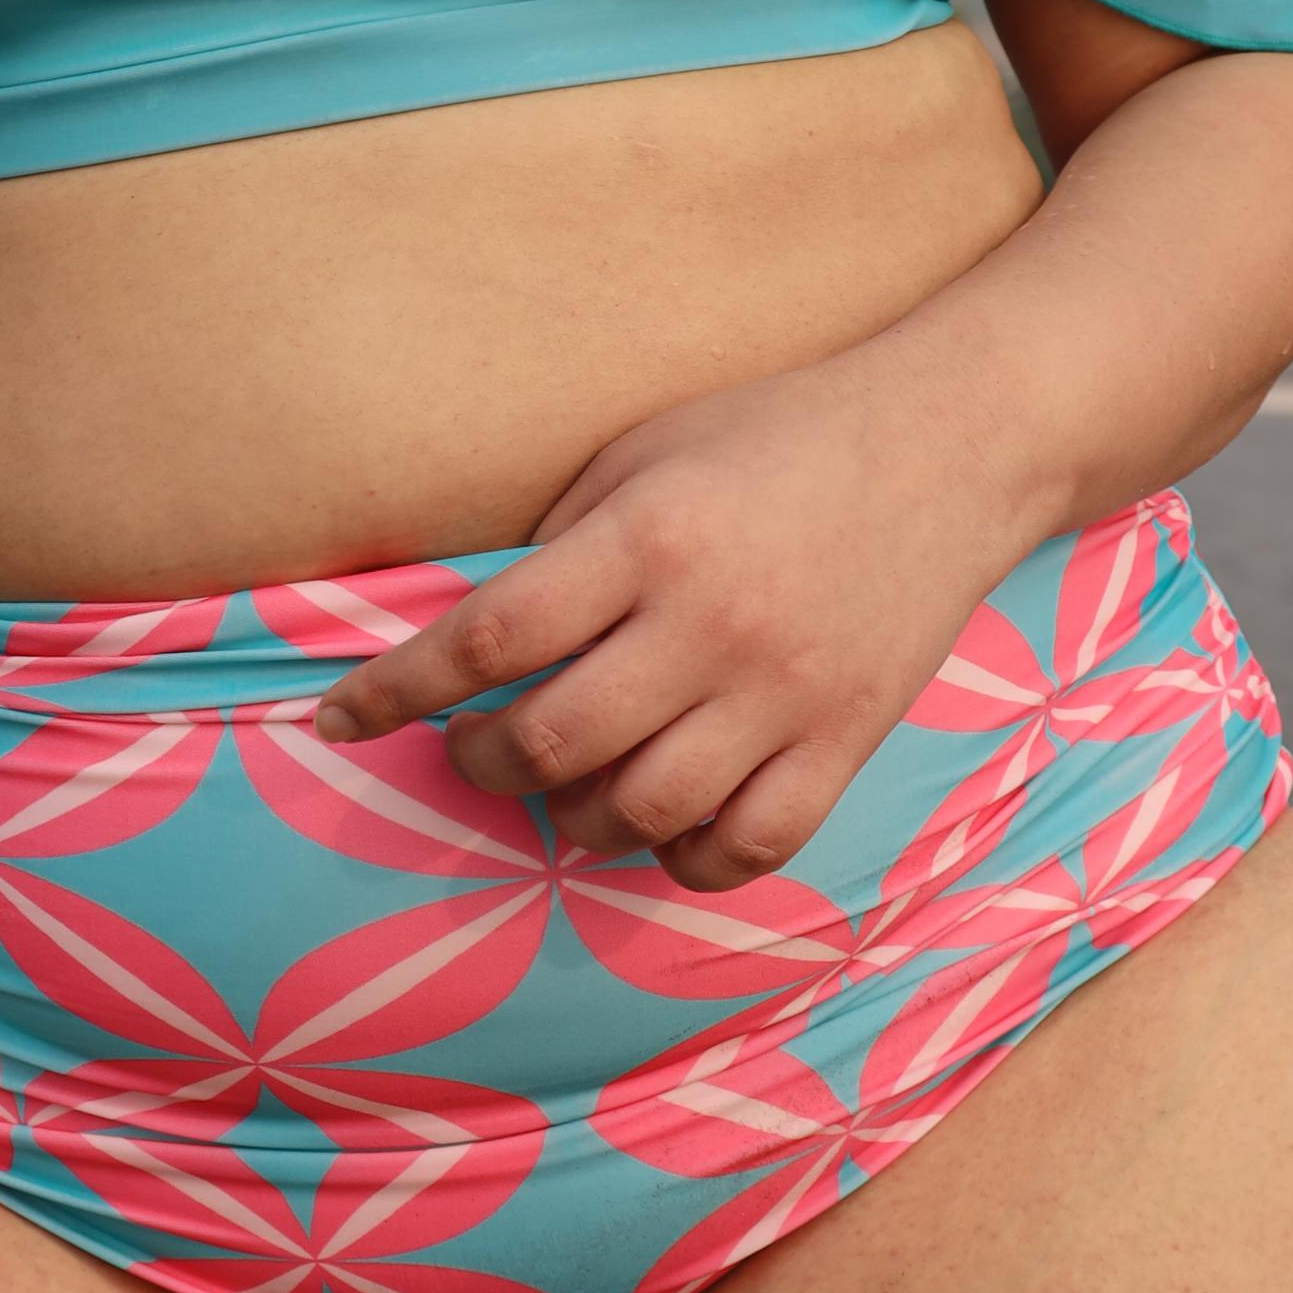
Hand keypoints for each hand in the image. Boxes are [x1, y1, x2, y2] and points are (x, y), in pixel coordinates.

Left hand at [311, 348, 1046, 889]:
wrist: (951, 445)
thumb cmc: (776, 437)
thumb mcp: (647, 449)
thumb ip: (562, 540)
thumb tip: (472, 636)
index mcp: (652, 535)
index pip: (492, 635)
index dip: (399, 689)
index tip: (340, 719)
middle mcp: (714, 624)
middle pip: (556, 742)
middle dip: (484, 762)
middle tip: (472, 747)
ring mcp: (786, 694)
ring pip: (641, 811)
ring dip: (573, 816)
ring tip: (563, 784)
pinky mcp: (846, 741)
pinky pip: (746, 846)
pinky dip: (685, 855)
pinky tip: (660, 822)